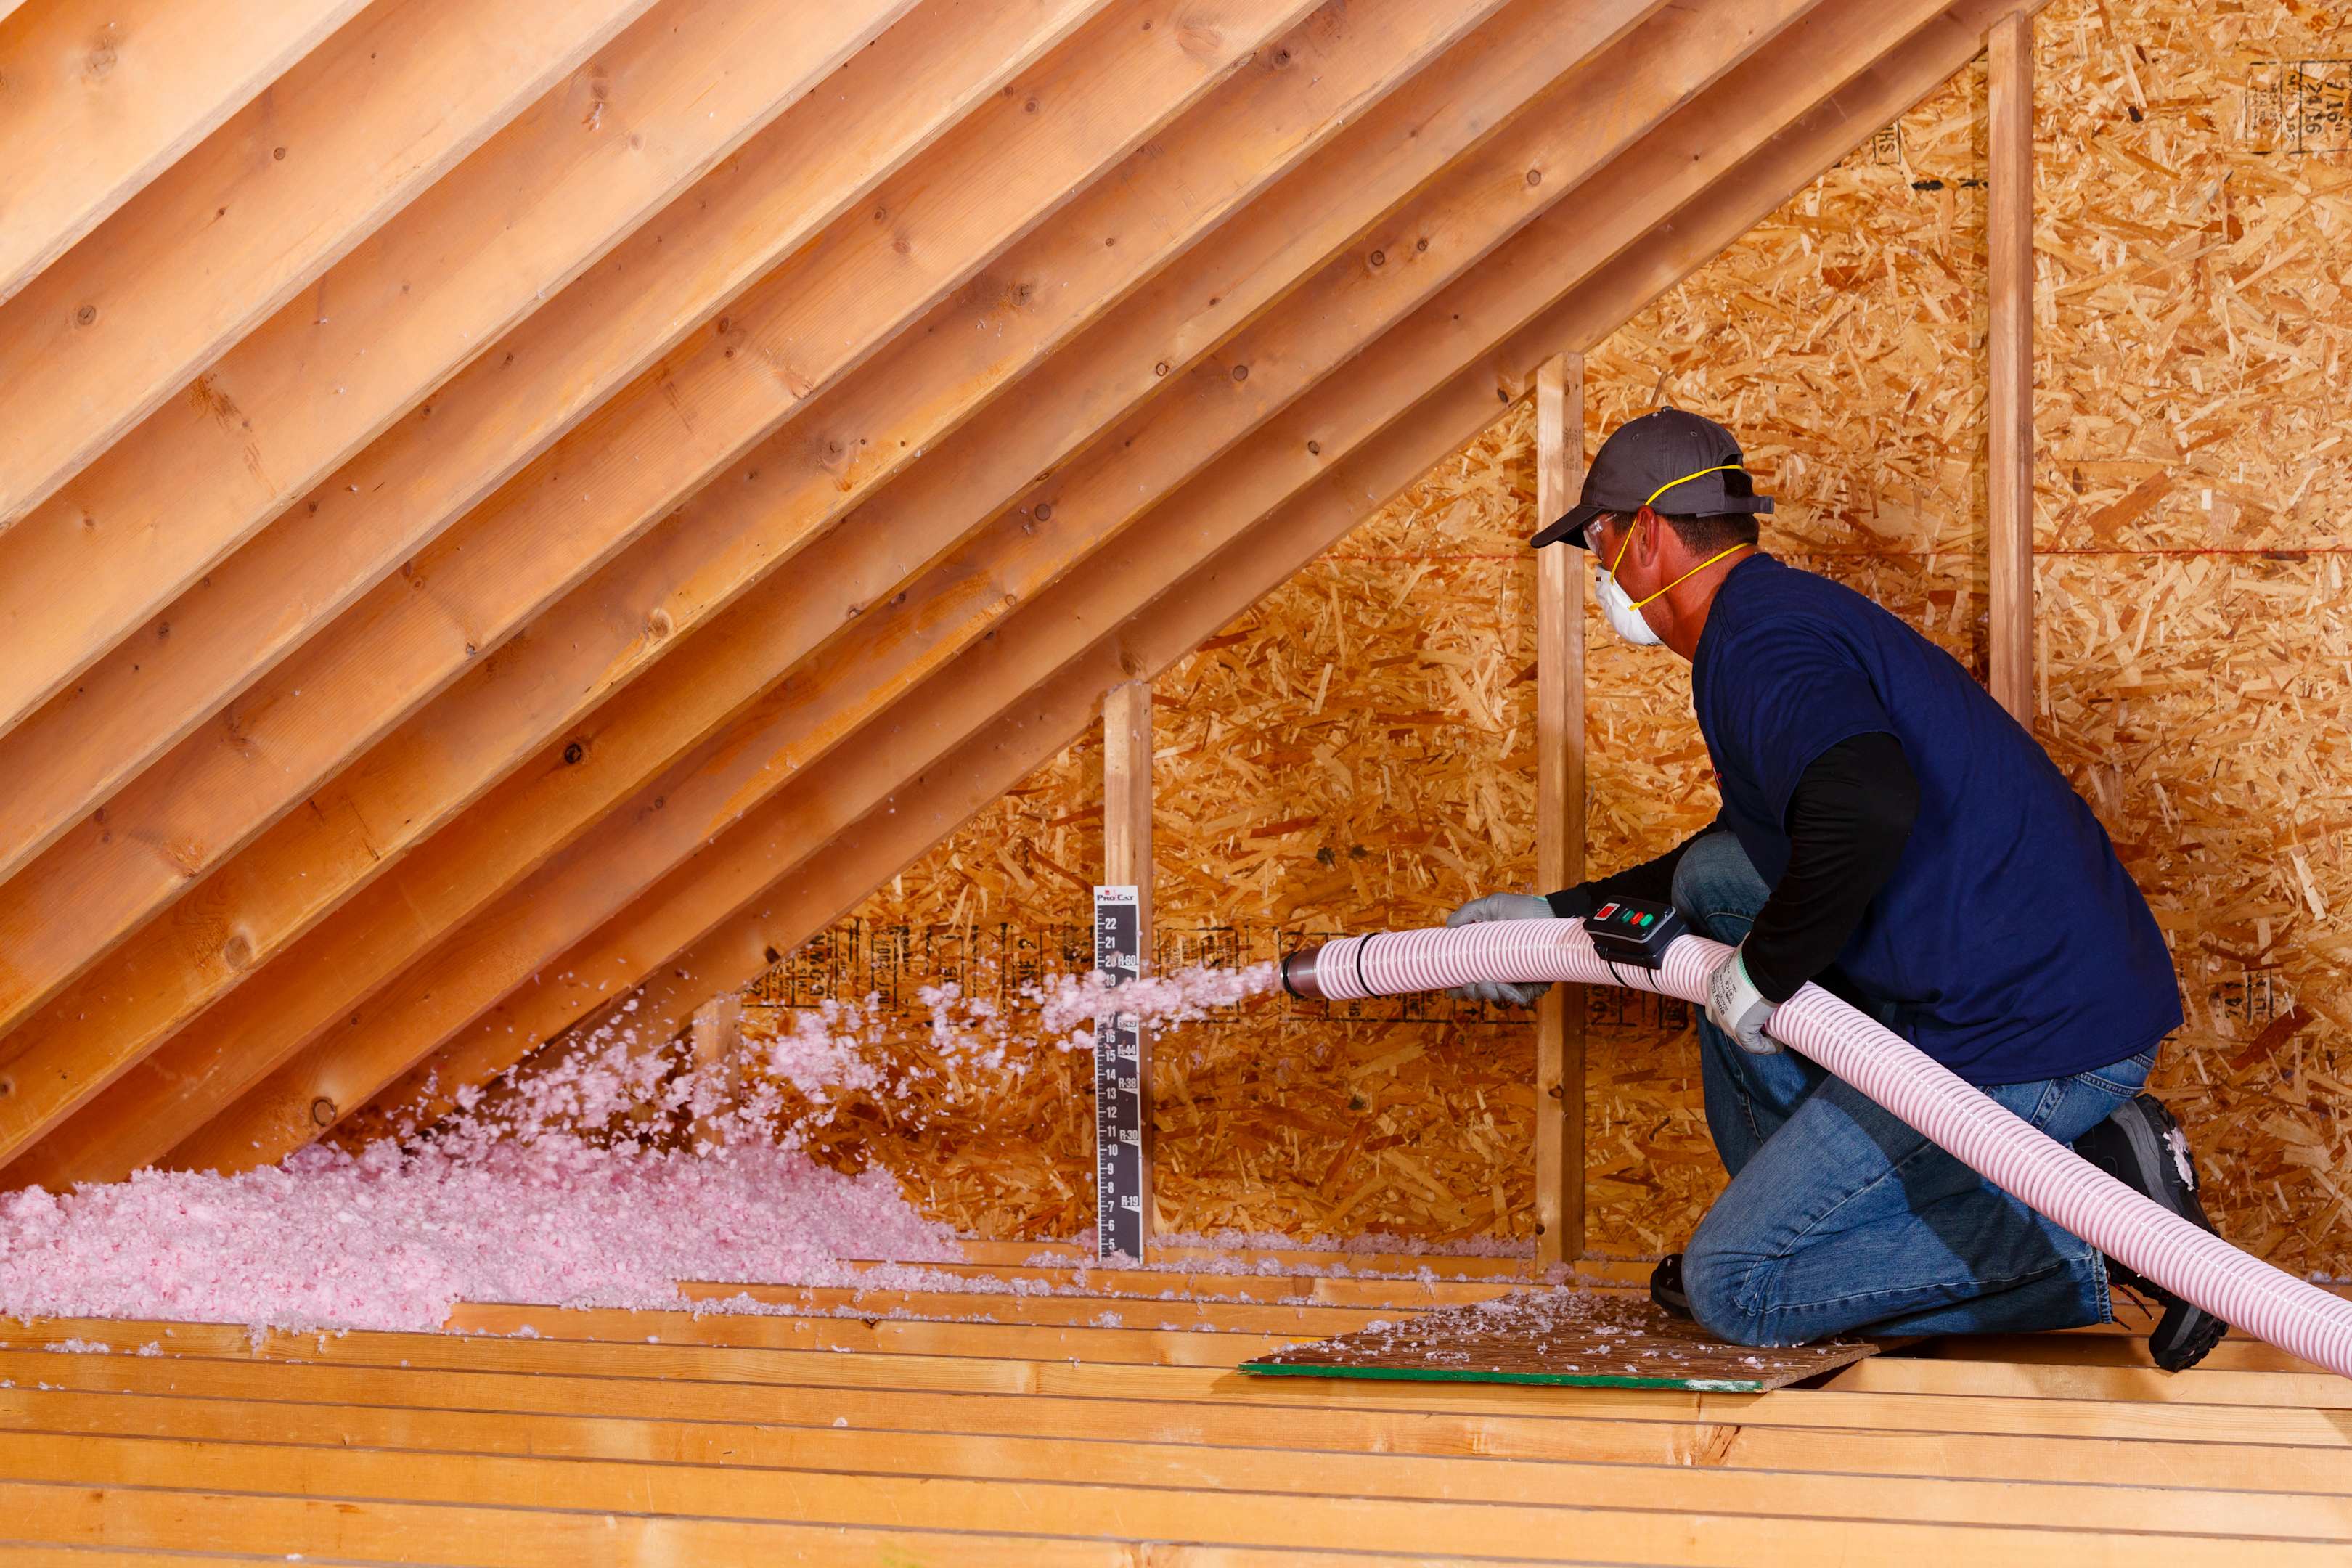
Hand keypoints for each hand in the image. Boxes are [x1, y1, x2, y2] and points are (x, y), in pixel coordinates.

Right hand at [1442, 892, 1555, 1006]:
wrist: (1552, 913)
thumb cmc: (1524, 908)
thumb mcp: (1491, 906)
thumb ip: (1468, 914)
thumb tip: (1448, 926)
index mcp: (1488, 956)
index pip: (1469, 975)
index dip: (1457, 984)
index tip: (1449, 986)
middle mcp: (1502, 970)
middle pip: (1481, 991)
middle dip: (1472, 992)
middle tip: (1469, 985)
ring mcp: (1519, 978)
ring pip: (1499, 996)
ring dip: (1488, 994)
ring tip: (1486, 983)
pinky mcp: (1537, 983)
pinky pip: (1522, 997)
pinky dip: (1510, 996)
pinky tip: (1503, 988)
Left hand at [1707, 944, 1779, 1053]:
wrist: (1765, 965)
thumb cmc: (1760, 957)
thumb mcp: (1747, 953)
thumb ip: (1748, 952)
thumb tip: (1755, 939)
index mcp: (1715, 981)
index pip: (1717, 1001)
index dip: (1731, 1009)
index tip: (1751, 1010)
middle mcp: (1715, 1000)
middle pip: (1722, 1021)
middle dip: (1740, 1026)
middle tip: (1760, 1028)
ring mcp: (1724, 1017)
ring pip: (1737, 1035)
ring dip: (1754, 1039)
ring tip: (1770, 1039)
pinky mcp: (1739, 1029)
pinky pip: (1752, 1045)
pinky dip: (1765, 1048)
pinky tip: (1777, 1045)